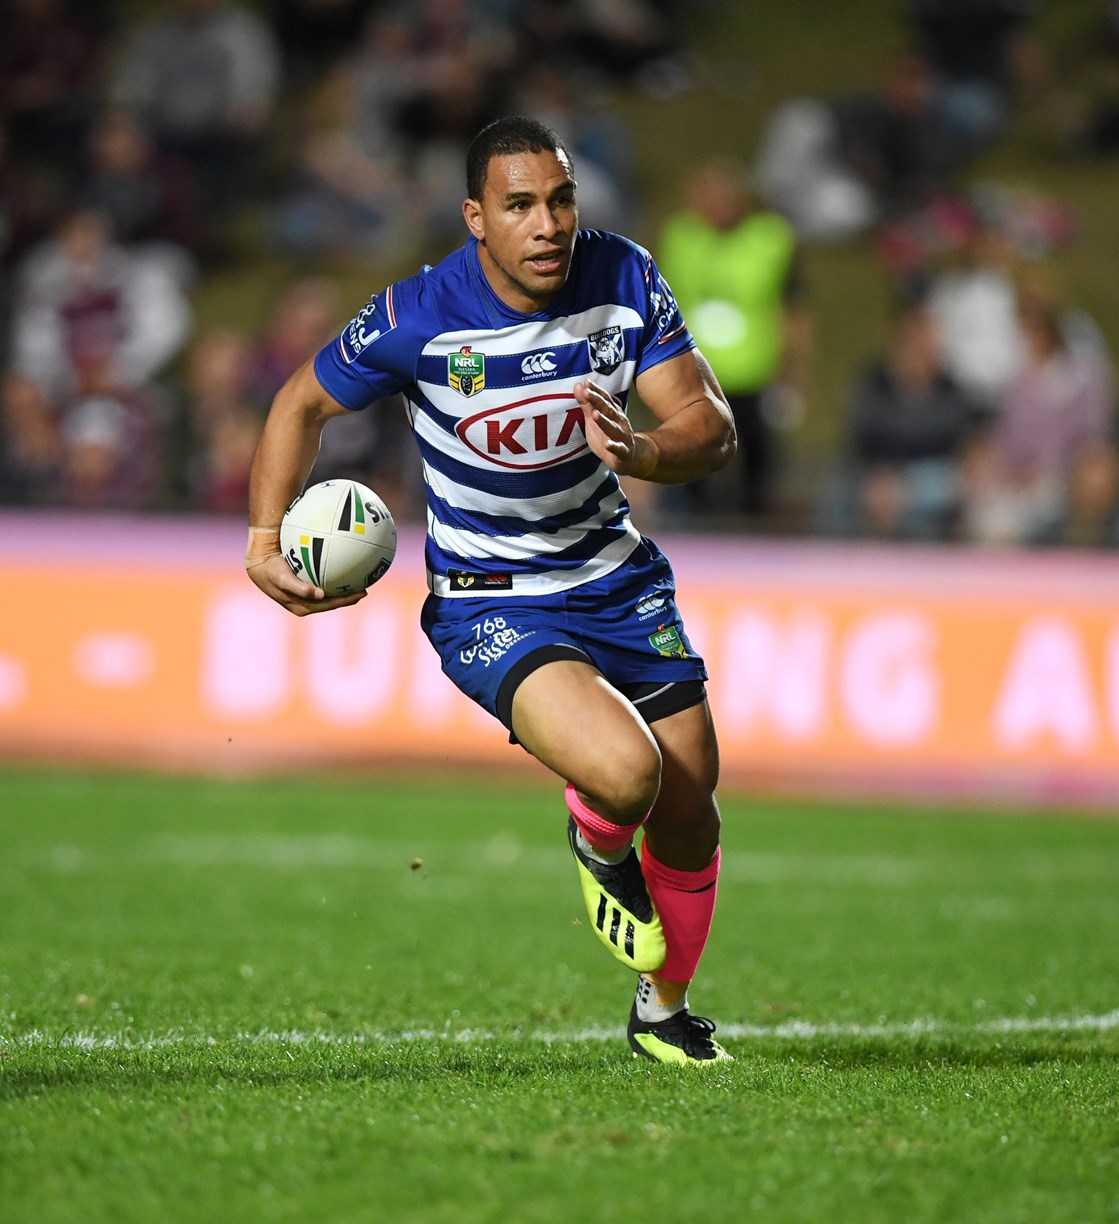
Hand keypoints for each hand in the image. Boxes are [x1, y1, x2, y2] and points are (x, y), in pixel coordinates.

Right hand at [245, 552, 365, 616]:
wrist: (258, 564)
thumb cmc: (270, 571)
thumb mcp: (282, 579)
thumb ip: (298, 588)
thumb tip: (319, 594)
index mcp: (302, 606)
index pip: (330, 605)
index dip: (346, 600)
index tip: (360, 593)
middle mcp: (305, 603)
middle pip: (332, 602)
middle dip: (348, 598)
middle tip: (365, 589)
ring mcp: (304, 596)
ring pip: (328, 595)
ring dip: (343, 591)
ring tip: (359, 582)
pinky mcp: (303, 587)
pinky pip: (322, 584)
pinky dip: (334, 580)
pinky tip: (344, 570)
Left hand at [573, 381, 656, 477]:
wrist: (630, 457)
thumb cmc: (609, 435)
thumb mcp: (595, 419)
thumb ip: (587, 404)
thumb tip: (578, 386)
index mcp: (612, 413)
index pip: (604, 399)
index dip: (596, 390)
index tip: (587, 382)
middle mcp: (619, 421)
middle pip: (608, 410)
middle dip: (598, 401)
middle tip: (587, 392)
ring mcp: (623, 437)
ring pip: (613, 428)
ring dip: (604, 421)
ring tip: (595, 414)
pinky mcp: (624, 452)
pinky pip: (619, 449)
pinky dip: (614, 447)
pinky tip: (608, 445)